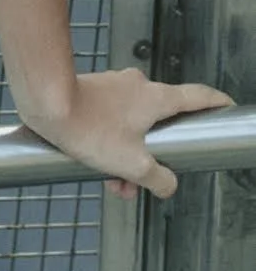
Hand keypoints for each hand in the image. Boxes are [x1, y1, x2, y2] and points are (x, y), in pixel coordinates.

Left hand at [19, 69, 234, 200]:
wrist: (45, 102)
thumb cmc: (88, 127)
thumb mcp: (134, 165)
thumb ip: (160, 179)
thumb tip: (166, 184)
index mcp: (156, 98)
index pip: (196, 97)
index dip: (214, 103)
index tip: (225, 107)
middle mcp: (137, 86)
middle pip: (159, 123)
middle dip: (152, 156)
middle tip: (139, 182)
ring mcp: (113, 87)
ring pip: (131, 127)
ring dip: (126, 156)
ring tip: (111, 181)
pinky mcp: (92, 92)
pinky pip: (110, 121)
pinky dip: (108, 144)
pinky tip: (93, 166)